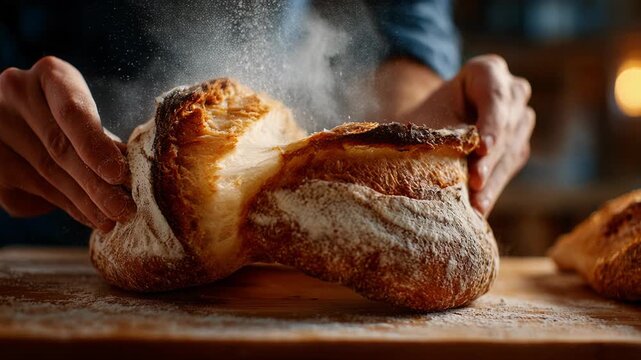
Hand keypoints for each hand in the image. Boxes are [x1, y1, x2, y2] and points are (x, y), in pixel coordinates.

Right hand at [0, 56, 135, 231]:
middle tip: (125, 209)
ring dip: (84, 203)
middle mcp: (16, 93)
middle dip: (97, 185)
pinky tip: (88, 216)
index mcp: (51, 75)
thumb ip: (102, 138)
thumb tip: (129, 178)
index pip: (73, 111)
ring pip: (46, 175)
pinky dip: (65, 207)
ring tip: (111, 218)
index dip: (96, 145)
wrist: (18, 118)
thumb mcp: (86, 113)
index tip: (118, 174)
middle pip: (60, 148)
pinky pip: (29, 193)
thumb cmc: (67, 114)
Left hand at [378, 55, 534, 215]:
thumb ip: (426, 130)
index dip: (491, 122)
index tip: (480, 147)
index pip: (495, 96)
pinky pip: (509, 168)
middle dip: (490, 157)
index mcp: (488, 71)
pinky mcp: (518, 147)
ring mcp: (519, 120)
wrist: (426, 128)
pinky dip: (493, 188)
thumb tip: (406, 158)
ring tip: (476, 203)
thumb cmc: (421, 118)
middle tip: (474, 182)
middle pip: (506, 126)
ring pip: (512, 149)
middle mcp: (512, 92)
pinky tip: (479, 208)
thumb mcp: (422, 116)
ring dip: (494, 178)